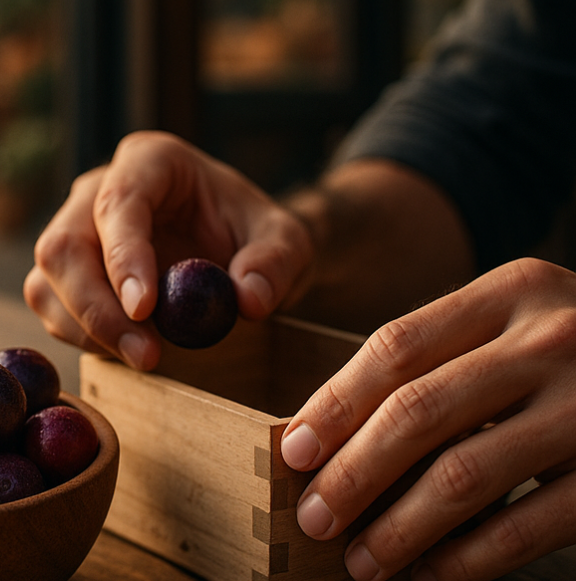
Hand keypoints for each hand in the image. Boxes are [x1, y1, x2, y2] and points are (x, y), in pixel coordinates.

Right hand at [23, 130, 312, 369]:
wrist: (236, 246)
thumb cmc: (252, 232)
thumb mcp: (286, 240)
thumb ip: (276, 263)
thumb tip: (248, 299)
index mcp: (151, 161)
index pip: (119, 202)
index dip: (123, 255)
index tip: (146, 309)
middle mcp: (98, 188)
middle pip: (66, 244)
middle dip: (97, 307)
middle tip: (146, 354)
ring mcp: (74, 227)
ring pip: (49, 277)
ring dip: (85, 327)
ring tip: (143, 357)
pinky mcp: (66, 269)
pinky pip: (50, 303)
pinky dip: (81, 334)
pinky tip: (124, 348)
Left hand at [280, 257, 575, 580]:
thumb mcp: (520, 323)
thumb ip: (443, 357)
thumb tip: (331, 429)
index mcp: (513, 291)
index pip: (395, 347)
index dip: (334, 403)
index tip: (293, 450)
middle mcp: (553, 339)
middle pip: (418, 411)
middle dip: (353, 473)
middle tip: (313, 515)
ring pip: (465, 475)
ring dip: (400, 528)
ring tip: (360, 560)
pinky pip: (528, 524)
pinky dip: (468, 558)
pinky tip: (430, 575)